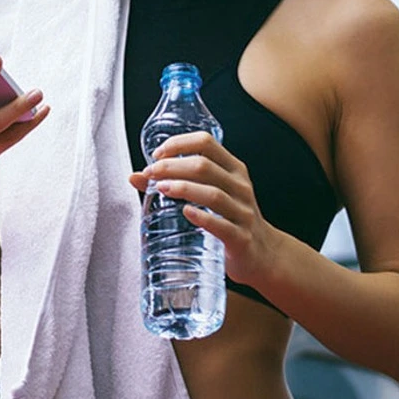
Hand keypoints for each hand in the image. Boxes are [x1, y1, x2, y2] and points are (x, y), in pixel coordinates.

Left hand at [128, 131, 285, 288]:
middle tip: (150, 173)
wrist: (263, 255)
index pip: (206, 142)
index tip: (156, 154)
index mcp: (233, 169)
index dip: (178, 143)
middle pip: (204, 166)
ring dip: (183, 188)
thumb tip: (134, 176)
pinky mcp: (241, 238)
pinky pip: (222, 226)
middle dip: (172, 166)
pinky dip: (203, 218)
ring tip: (161, 188)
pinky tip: (186, 213)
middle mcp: (240, 186)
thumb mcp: (210, 196)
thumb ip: (177, 183)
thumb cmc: (230, 219)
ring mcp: (243, 212)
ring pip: (213, 194)